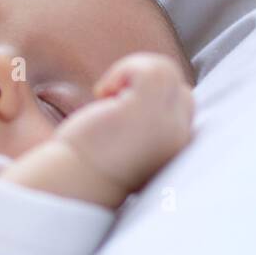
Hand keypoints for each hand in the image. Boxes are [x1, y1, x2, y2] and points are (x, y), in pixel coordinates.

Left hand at [55, 52, 194, 197]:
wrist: (72, 185)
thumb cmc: (89, 164)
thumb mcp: (126, 143)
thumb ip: (142, 123)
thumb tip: (132, 95)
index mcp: (176, 145)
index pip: (183, 101)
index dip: (149, 95)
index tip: (118, 111)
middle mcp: (179, 136)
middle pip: (176, 85)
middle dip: (141, 84)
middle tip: (110, 102)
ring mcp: (165, 124)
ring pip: (166, 71)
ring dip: (131, 73)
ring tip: (106, 95)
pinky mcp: (145, 113)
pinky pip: (151, 69)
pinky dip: (124, 70)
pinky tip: (102, 93)